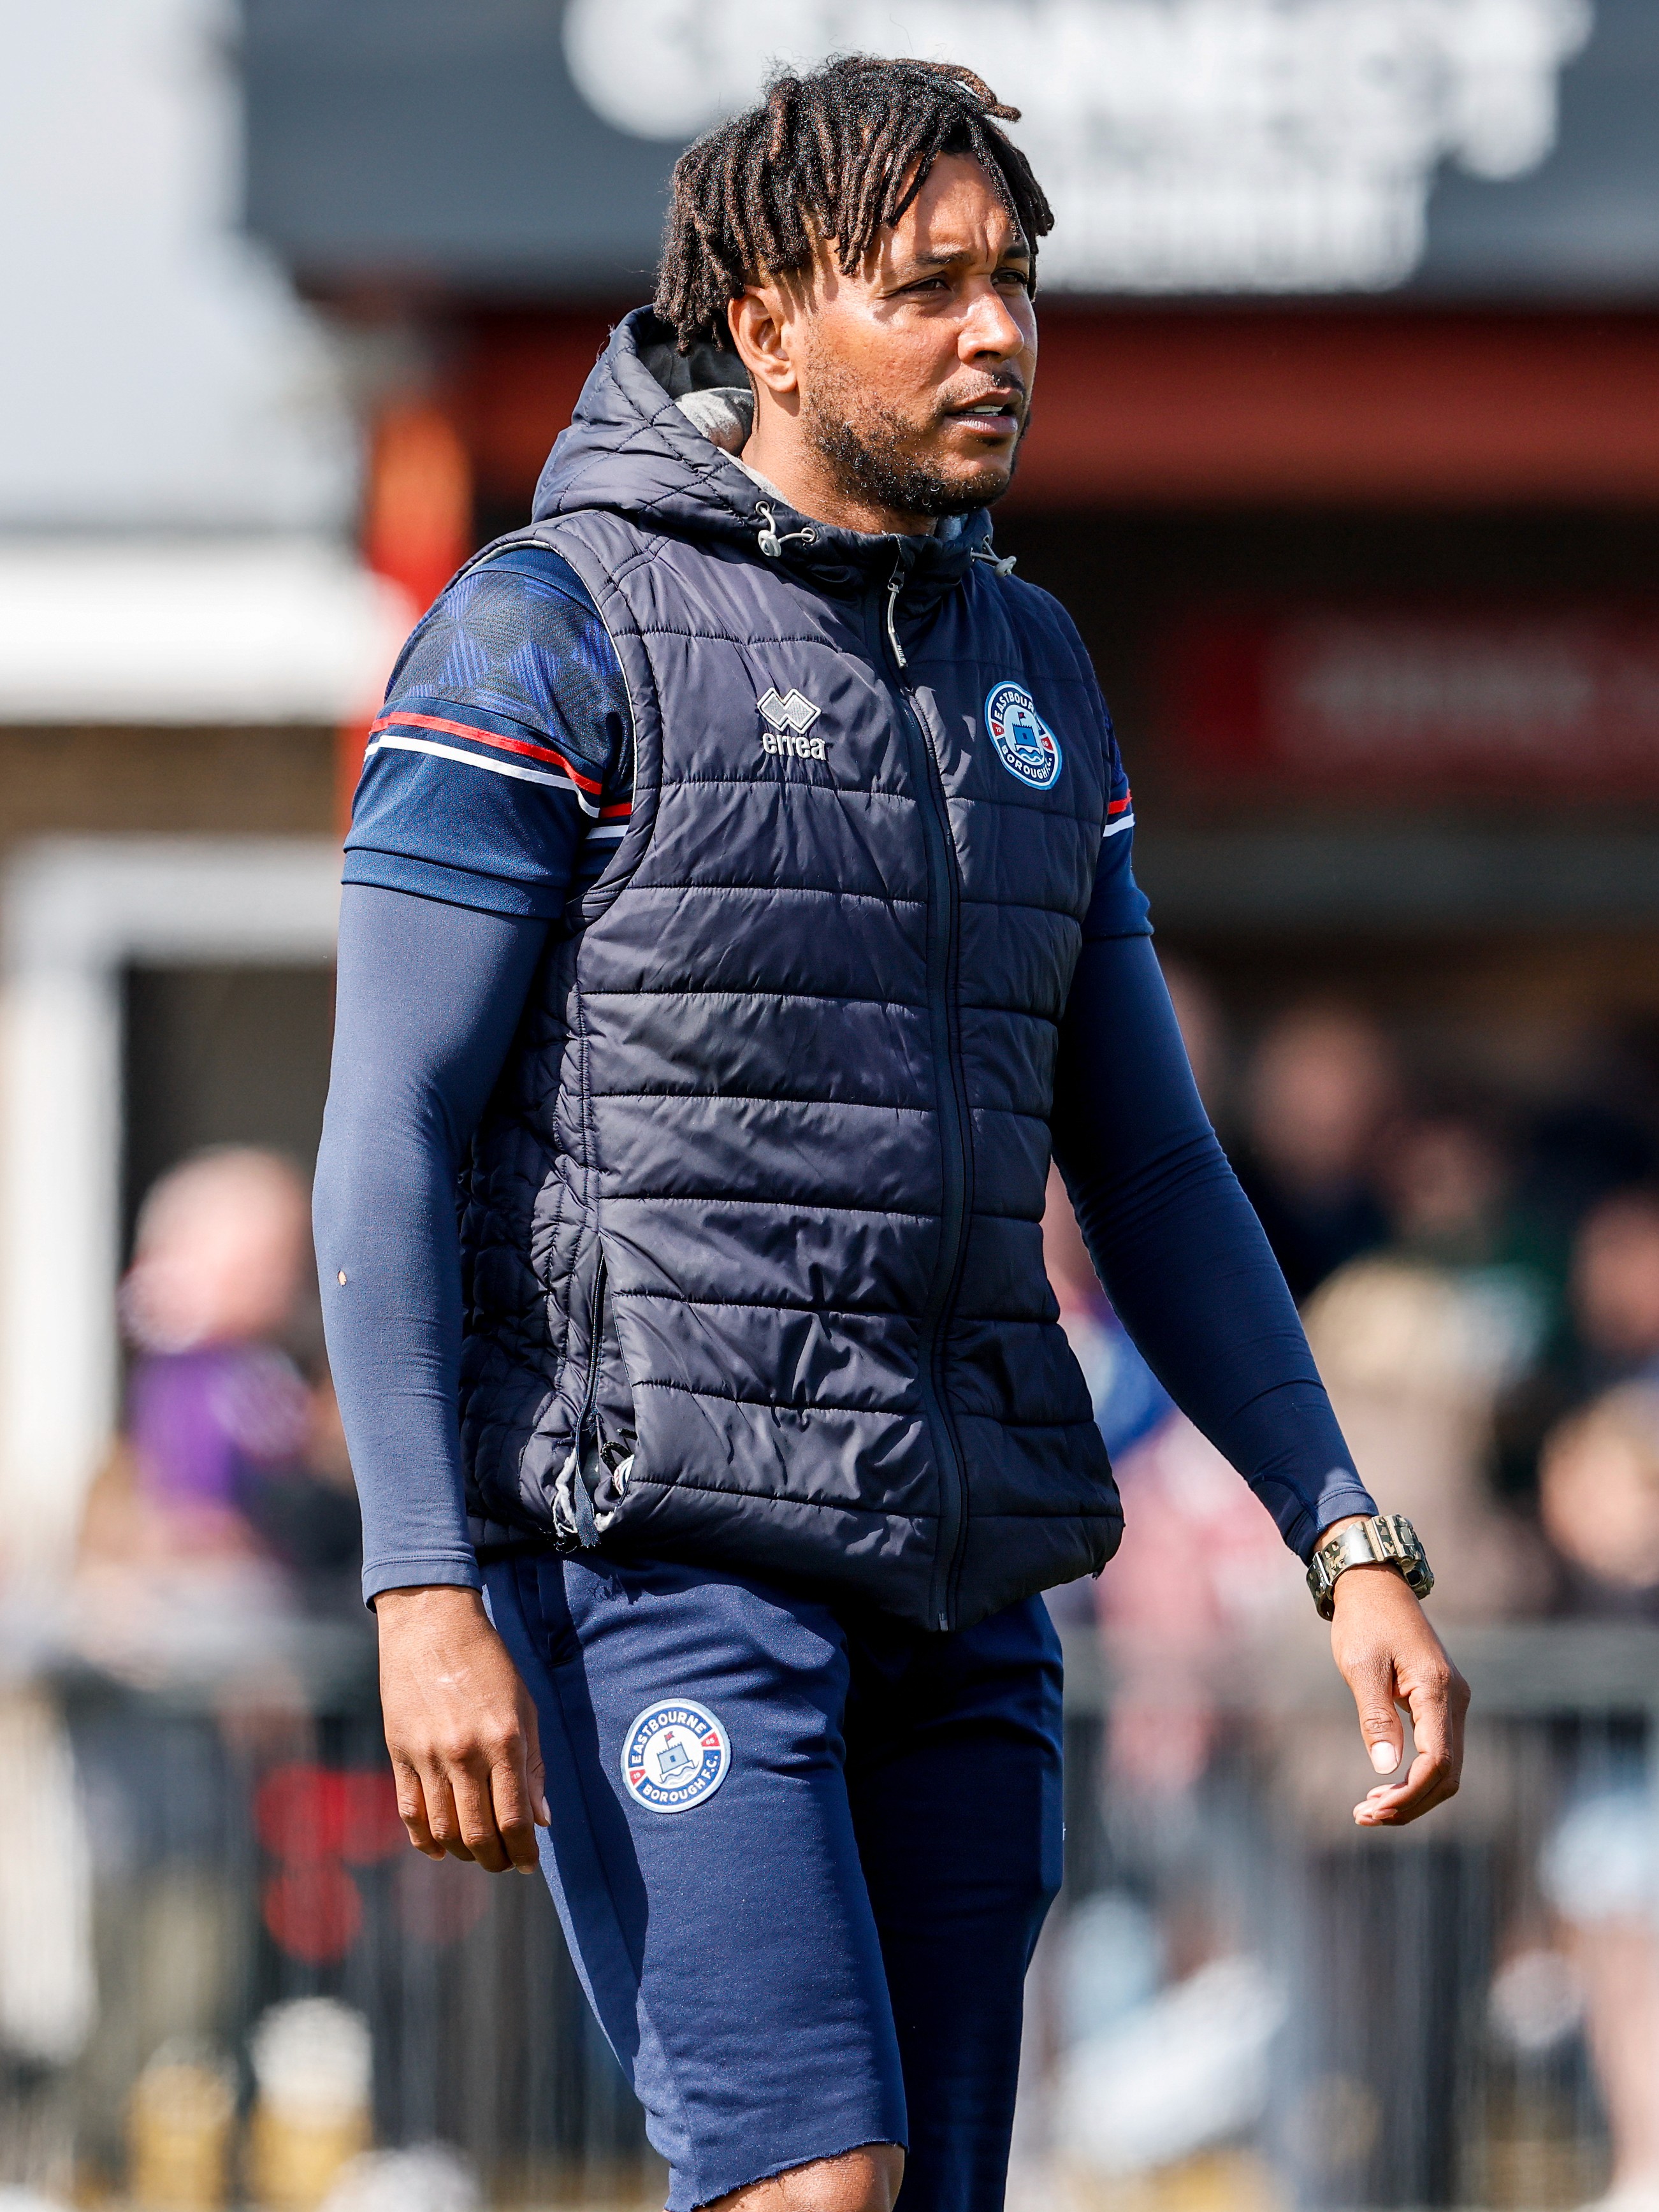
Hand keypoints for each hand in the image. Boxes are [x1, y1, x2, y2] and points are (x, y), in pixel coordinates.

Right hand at [375, 1585, 549, 1872]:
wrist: (433, 1624)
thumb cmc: (489, 1663)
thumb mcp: (524, 1707)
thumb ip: (533, 1766)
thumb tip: (541, 1820)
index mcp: (504, 1740)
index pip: (514, 1818)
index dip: (523, 1851)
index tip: (529, 1863)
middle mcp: (465, 1753)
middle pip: (478, 1833)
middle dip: (495, 1860)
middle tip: (505, 1864)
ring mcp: (428, 1755)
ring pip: (443, 1830)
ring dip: (463, 1852)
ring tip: (476, 1853)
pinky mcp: (399, 1752)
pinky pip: (409, 1812)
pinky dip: (424, 1839)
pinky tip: (440, 1847)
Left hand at [1324, 1521, 1468, 1826]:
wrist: (1376, 1584)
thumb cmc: (1364, 1620)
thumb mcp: (1361, 1666)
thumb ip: (1375, 1716)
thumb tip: (1384, 1767)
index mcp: (1438, 1690)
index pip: (1437, 1761)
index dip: (1410, 1793)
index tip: (1374, 1809)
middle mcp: (1456, 1700)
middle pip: (1447, 1774)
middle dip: (1410, 1803)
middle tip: (1364, 1817)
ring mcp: (1453, 1702)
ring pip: (1446, 1768)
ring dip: (1413, 1795)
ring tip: (1370, 1810)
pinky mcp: (1442, 1702)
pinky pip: (1439, 1751)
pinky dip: (1416, 1776)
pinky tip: (1385, 1787)